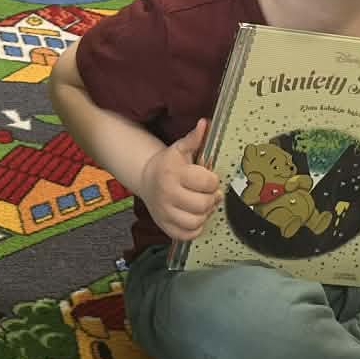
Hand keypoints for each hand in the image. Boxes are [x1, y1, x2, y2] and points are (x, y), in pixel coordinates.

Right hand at [138, 119, 220, 243]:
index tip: (209, 178)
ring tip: (201, 204)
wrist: (146, 178)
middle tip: (209, 193)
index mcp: (174, 174)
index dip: (213, 181)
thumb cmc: (169, 164)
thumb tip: (204, 123)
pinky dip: (195, 228)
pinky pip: (187, 235)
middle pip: (203, 205)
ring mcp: (164, 212)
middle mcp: (167, 194)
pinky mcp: (164, 226)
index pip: (207, 183)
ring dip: (204, 214)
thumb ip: (194, 138)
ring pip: (196, 222)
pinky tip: (193, 216)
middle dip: (211, 199)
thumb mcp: (180, 148)